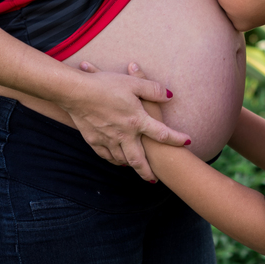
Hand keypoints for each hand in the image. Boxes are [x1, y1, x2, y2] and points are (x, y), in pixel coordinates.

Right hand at [68, 62, 189, 180]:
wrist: (76, 93)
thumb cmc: (106, 85)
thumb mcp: (133, 83)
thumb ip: (153, 89)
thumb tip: (169, 96)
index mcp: (137, 121)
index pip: (162, 133)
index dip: (177, 139)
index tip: (188, 142)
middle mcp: (124, 135)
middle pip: (139, 160)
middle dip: (147, 172)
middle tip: (154, 180)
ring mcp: (108, 139)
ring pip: (122, 160)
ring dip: (130, 166)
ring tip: (135, 169)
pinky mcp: (94, 140)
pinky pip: (106, 156)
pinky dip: (113, 160)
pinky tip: (115, 160)